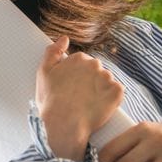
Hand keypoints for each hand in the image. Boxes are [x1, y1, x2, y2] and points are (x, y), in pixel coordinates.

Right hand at [35, 36, 123, 158]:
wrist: (65, 124)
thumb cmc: (51, 99)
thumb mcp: (44, 72)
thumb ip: (53, 51)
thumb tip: (64, 38)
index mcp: (79, 58)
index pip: (83, 63)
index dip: (77, 76)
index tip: (71, 87)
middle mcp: (95, 64)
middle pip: (96, 71)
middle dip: (90, 81)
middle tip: (79, 96)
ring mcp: (107, 78)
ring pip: (106, 82)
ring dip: (100, 90)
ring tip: (88, 103)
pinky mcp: (118, 92)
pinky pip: (116, 92)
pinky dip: (110, 99)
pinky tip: (98, 106)